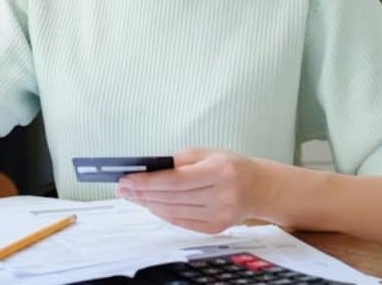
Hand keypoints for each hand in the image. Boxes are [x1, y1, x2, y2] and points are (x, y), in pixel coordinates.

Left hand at [114, 148, 266, 233]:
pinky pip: (181, 222)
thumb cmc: (229, 165)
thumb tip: (146, 171)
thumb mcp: (206, 153)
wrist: (258, 188)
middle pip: (172, 198)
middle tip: (122, 188)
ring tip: (132, 196)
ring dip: (149, 204)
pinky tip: (151, 205)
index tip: (126, 179)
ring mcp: (219, 216)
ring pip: (173, 212)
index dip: (148, 182)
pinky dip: (163, 213)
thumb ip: (178, 161)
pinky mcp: (215, 228)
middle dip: (142, 193)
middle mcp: (221, 196)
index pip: (176, 180)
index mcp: (219, 172)